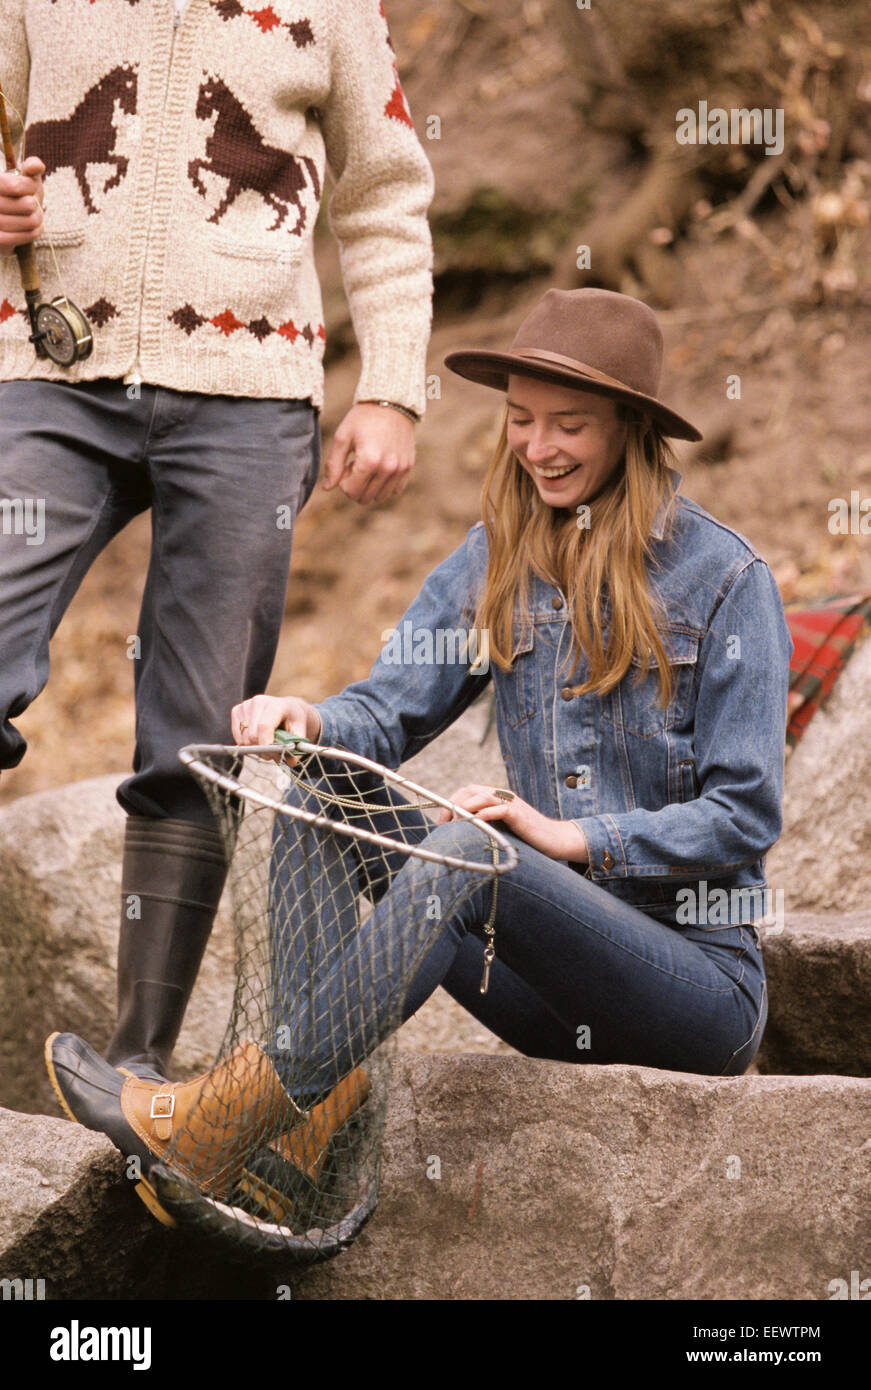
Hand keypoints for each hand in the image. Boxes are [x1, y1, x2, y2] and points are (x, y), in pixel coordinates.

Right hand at [0, 156, 45, 256]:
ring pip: (28, 222)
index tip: (31, 186)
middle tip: (34, 205)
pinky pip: (18, 238)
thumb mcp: (25, 177)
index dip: (28, 186)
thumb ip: (31, 167)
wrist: (12, 218)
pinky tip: (35, 228)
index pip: (14, 186)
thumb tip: (36, 166)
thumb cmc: (19, 194)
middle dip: (35, 204)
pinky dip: (32, 233)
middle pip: (26, 205)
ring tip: (36, 216)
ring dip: (37, 219)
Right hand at [230, 694, 321, 761]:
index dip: (266, 744)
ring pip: (244, 739)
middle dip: (262, 750)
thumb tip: (291, 762)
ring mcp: (245, 705)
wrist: (286, 708)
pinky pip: (237, 737)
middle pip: (252, 736)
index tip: (272, 755)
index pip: (264, 727)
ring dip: (255, 748)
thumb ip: (296, 747)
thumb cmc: (293, 720)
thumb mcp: (300, 732)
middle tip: (273, 753)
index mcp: (276, 705)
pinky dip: (247, 744)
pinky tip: (257, 739)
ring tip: (266, 745)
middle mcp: (258, 702)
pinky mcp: (236, 710)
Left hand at [322, 401, 414, 504]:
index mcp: (369, 460)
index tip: (345, 464)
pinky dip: (385, 485)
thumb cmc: (363, 418)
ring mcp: (400, 469)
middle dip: (355, 486)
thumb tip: (327, 488)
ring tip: (367, 466)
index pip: (350, 491)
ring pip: (380, 497)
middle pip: (365, 497)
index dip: (343, 481)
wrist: (391, 402)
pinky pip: (395, 490)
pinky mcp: (408, 467)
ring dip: (370, 486)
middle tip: (354, 465)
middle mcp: (387, 468)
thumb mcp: (342, 437)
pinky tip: (380, 469)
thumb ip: (333, 464)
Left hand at [437, 784, 588, 862]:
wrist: (554, 840)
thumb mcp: (501, 829)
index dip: (451, 802)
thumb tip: (461, 835)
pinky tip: (474, 823)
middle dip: (453, 804)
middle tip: (443, 822)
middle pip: (470, 790)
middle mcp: (502, 795)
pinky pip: (498, 809)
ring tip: (454, 823)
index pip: (467, 791)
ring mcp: (511, 802)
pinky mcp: (518, 813)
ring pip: (481, 796)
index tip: (441, 820)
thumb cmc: (527, 838)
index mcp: (496, 797)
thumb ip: (485, 825)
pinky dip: (483, 814)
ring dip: (464, 808)